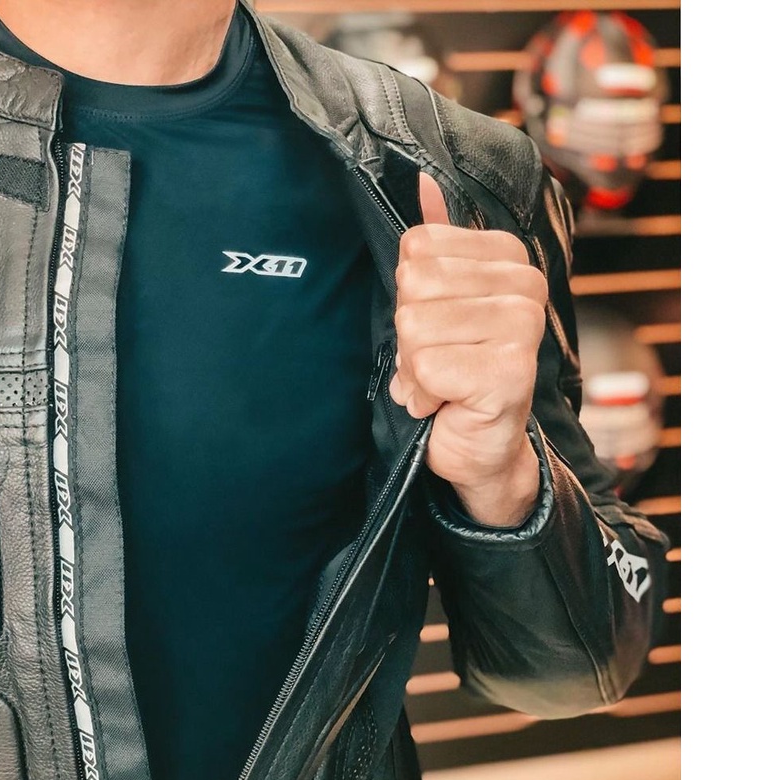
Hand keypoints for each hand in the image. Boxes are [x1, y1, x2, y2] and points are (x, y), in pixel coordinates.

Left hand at [390, 172, 546, 526]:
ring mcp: (523, 326)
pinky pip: (427, 367)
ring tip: (441, 382)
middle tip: (437, 359)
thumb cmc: (454, 372)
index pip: (417, 246)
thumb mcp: (436, 302)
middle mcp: (525, 284)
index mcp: (508, 256)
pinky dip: (423, 395)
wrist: (479, 445)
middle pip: (413, 284)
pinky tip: (446, 403)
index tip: (437, 327)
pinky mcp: (512, 371)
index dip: (410, 296)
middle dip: (409, 334)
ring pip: (416, 326)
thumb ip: (436, 243)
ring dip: (414, 367)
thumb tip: (424, 178)